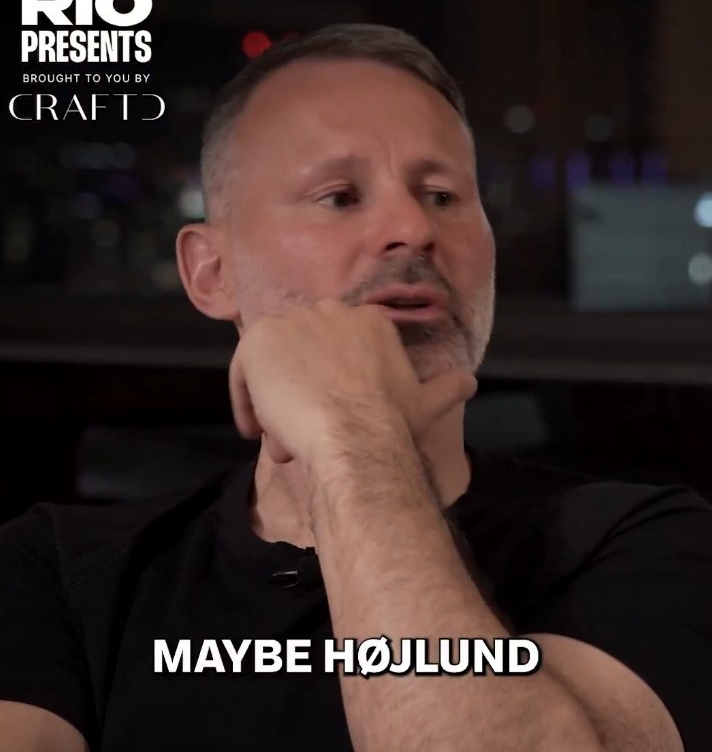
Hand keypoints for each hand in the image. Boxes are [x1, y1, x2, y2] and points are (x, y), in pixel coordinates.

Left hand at [228, 298, 476, 465]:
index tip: (329, 416)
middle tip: (303, 435)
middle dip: (301, 396)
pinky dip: (246, 401)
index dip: (329, 385)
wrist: (355, 433)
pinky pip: (244, 372)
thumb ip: (447, 388)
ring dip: (274, 403)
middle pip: (302, 357)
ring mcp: (292, 322)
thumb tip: (471, 383)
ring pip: (273, 366)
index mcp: (367, 320)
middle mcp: (329, 310)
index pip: (334, 349)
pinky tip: (258, 430)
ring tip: (283, 440)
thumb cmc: (392, 422)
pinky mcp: (259, 339)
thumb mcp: (426, 403)